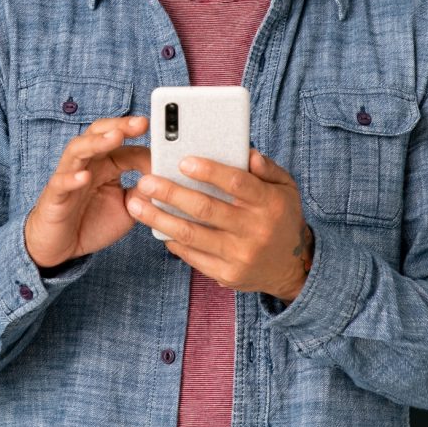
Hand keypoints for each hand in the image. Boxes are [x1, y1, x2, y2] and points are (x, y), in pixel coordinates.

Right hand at [24, 116, 151, 268]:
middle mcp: (87, 164)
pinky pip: (61, 182)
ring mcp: (69, 177)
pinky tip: (84, 176)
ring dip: (96, 142)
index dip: (142, 143)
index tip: (164, 142)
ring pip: (78, 150)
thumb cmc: (92, 222)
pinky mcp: (55, 196)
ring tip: (115, 137)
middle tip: (142, 122)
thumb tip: (164, 179)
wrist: (62, 248)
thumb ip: (144, 192)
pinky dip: (72, 178)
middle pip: (99, 134)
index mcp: (105, 165)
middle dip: (120, 126)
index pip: (123, 144)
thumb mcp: (127, 208)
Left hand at [126, 148, 314, 301]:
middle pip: (206, 209)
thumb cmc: (282, 218)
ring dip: (159, 218)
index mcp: (269, 204)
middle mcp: (254, 230)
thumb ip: (267, 168)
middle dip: (171, 193)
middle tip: (146, 180)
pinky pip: (193, 256)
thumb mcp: (286, 188)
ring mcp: (239, 256)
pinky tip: (156, 226)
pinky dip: (172, 240)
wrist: (291, 267)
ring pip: (192, 235)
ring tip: (136, 204)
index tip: (183, 161)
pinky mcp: (227, 274)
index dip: (210, 171)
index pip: (237, 183)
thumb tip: (247, 152)